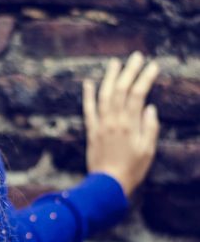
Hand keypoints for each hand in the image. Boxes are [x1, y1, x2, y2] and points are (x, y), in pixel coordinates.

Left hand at [83, 51, 159, 197]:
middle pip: (121, 90)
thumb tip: (149, 108)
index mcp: (129, 124)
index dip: (145, 78)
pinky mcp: (91, 131)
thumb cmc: (132, 169)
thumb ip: (149, 128)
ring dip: (110, 77)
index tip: (153, 66)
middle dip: (130, 71)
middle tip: (137, 56)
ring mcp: (101, 124)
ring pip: (104, 95)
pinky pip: (88, 109)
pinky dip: (87, 95)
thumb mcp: (148, 151)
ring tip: (115, 63)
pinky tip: (88, 83)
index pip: (138, 94)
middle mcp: (114, 120)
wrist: (107, 184)